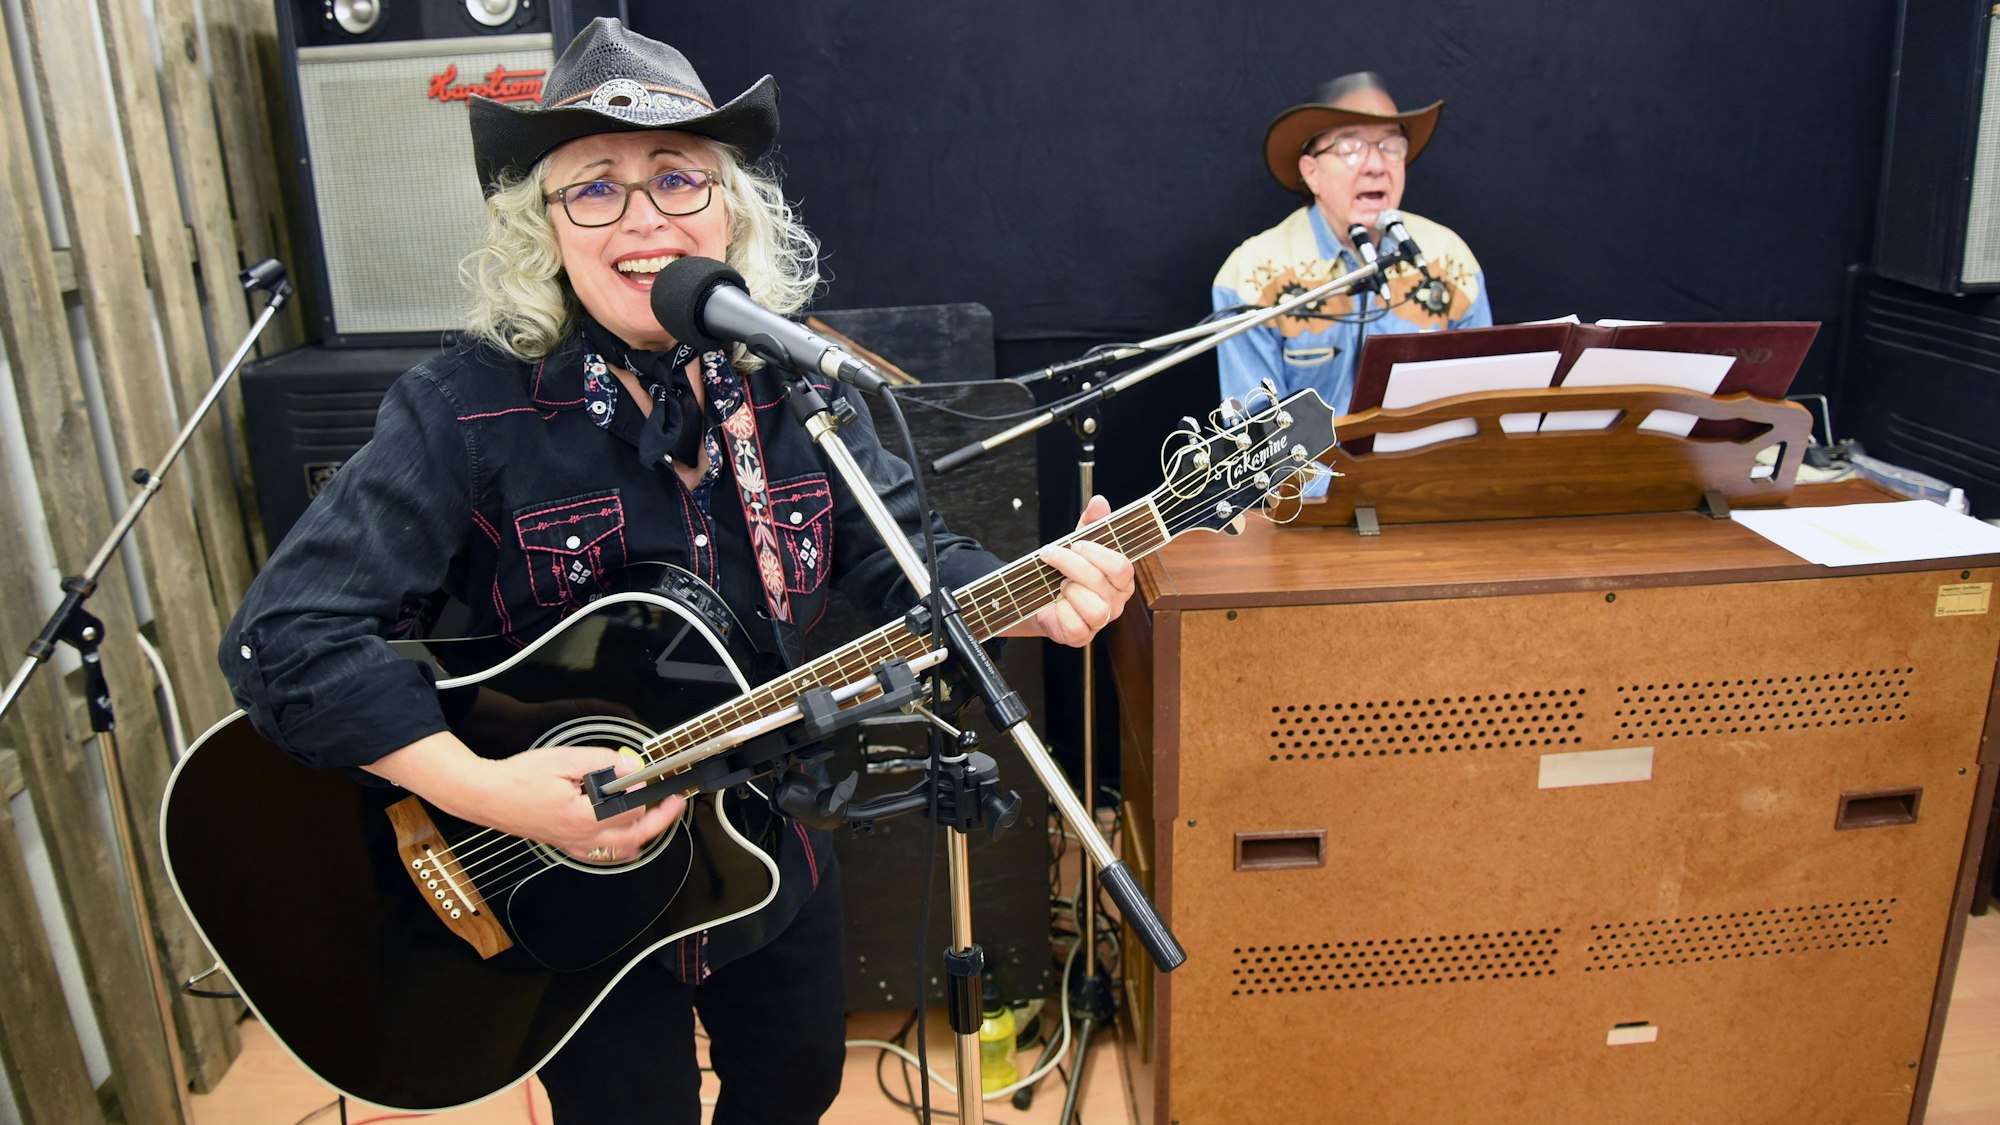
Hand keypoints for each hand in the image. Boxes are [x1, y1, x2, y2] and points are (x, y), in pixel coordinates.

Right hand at [474, 745, 684, 863]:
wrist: (487, 795)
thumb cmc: (520, 778)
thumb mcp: (566, 760)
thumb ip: (604, 763)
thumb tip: (632, 768)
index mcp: (585, 818)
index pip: (632, 809)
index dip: (644, 789)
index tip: (651, 775)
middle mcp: (583, 838)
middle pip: (636, 837)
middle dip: (661, 820)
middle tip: (674, 803)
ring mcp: (574, 845)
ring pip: (621, 851)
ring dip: (643, 835)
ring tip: (656, 816)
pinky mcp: (566, 845)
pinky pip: (602, 855)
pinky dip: (621, 847)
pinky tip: (626, 837)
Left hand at [1010, 494, 1135, 646]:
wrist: (1043, 598)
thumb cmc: (1068, 571)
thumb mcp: (1079, 543)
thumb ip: (1091, 523)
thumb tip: (1100, 501)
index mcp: (1122, 579)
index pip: (1121, 567)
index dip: (1097, 554)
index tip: (1075, 544)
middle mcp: (1117, 601)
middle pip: (1100, 583)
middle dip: (1070, 565)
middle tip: (1052, 555)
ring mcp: (1101, 621)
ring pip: (1093, 608)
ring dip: (1069, 591)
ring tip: (1059, 585)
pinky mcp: (1082, 637)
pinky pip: (1076, 626)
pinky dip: (1061, 612)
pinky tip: (1056, 604)